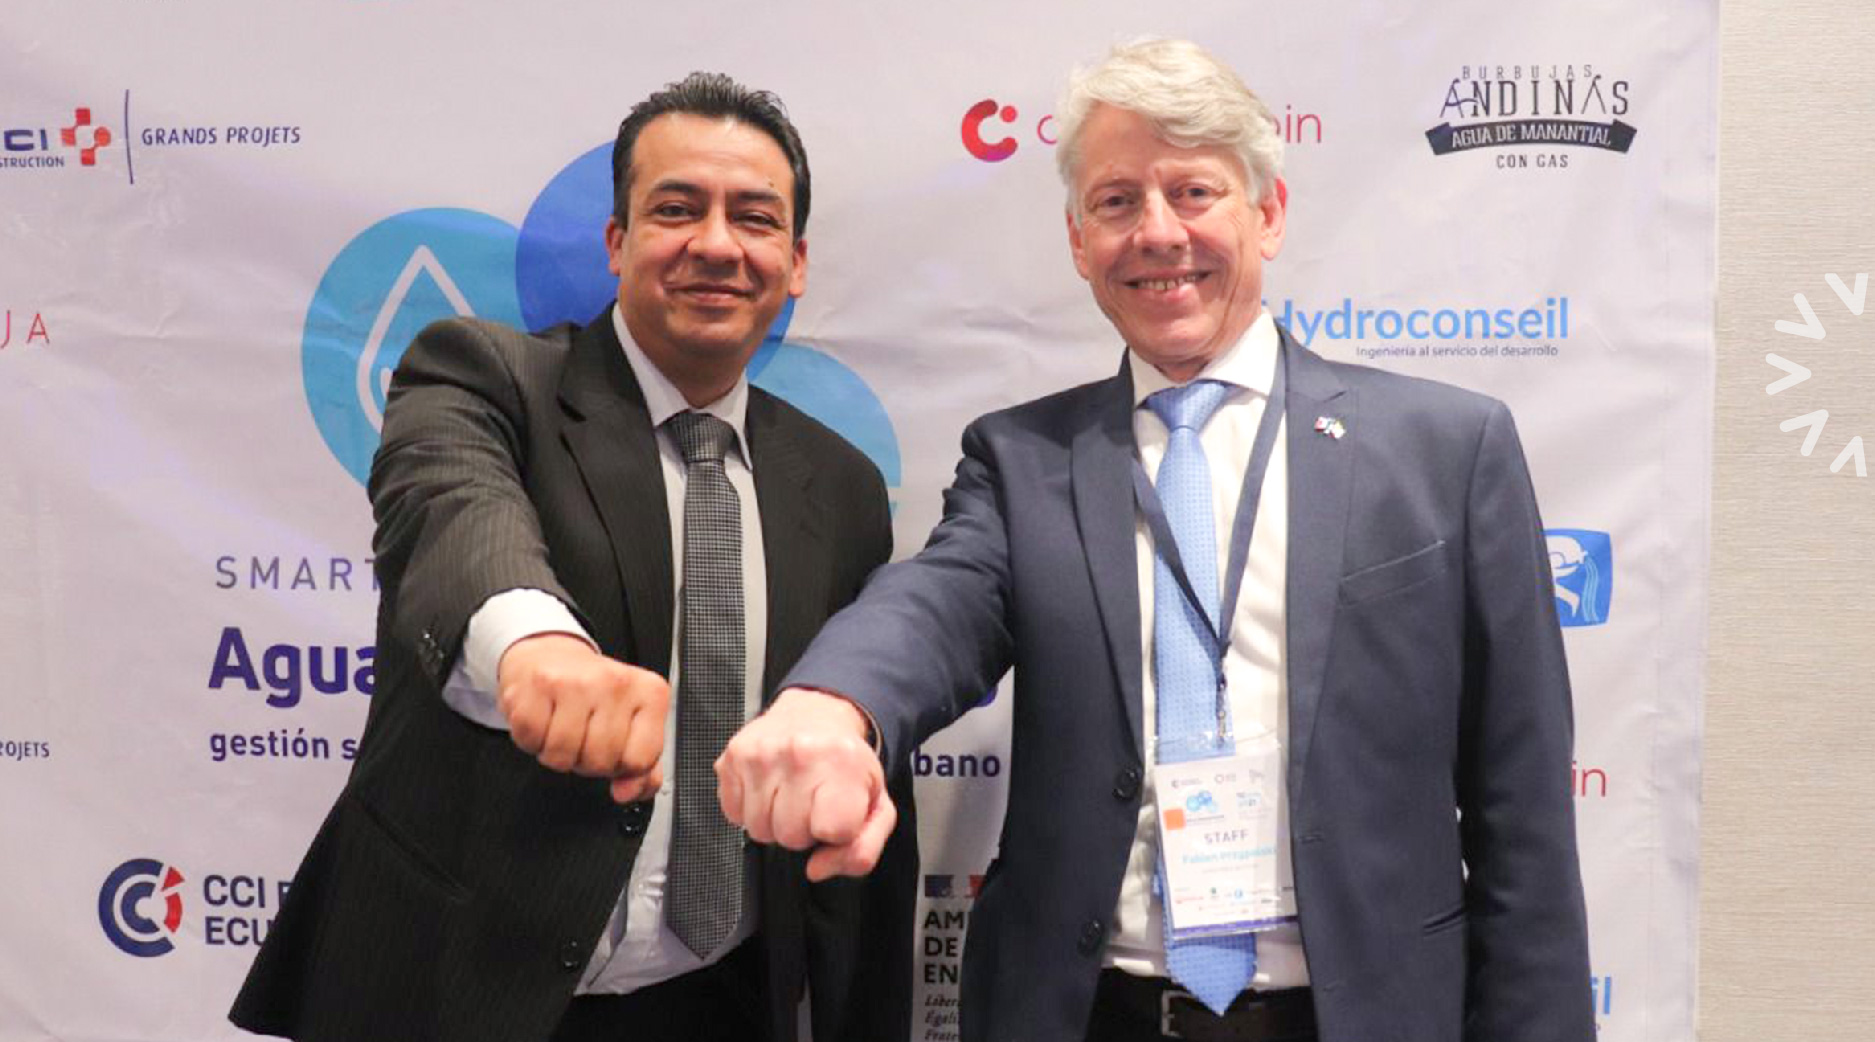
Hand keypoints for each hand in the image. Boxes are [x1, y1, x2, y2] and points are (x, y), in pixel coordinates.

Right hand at [497, 633, 668, 802]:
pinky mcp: (538, 685)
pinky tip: (543, 720)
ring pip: (563, 756)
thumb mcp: (630, 724)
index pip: (640, 760)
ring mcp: (576, 682)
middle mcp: (616, 682)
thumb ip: (641, 767)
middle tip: (584, 737)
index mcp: (649, 693)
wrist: (550, 656)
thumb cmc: (593, 694)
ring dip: (558, 754)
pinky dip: (532, 741)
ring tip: (563, 728)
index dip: (621, 767)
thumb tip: (628, 791)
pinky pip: (531, 741)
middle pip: (600, 762)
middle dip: (587, 761)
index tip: (615, 750)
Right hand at [716, 687, 894, 880]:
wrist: (814, 714)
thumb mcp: (875, 805)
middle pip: (791, 838)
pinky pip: (734, 815)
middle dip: (803, 830)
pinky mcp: (732, 758)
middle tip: (812, 803)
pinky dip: (750, 809)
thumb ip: (863, 849)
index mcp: (842, 765)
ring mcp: (760, 755)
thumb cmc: (844, 764)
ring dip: (775, 822)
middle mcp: (799, 754)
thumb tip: (817, 869)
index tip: (837, 814)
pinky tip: (768, 788)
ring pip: (759, 831)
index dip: (836, 833)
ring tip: (790, 795)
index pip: (834, 833)